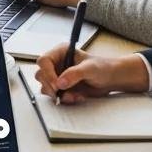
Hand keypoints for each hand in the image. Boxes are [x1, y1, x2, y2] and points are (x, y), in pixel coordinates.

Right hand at [34, 44, 149, 103]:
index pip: (44, 61)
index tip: (57, 85)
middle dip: (51, 86)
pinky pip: (55, 96)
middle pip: (41, 75)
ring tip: (73, 95)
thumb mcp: (89, 69)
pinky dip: (64, 99)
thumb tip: (60, 82)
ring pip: (46, 86)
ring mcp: (58, 76)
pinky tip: (76, 97)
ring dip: (58, 94)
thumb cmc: (102, 68)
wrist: (110, 79)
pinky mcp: (62, 88)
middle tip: (61, 93)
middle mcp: (57, 63)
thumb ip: (74, 74)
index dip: (48, 73)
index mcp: (60, 52)